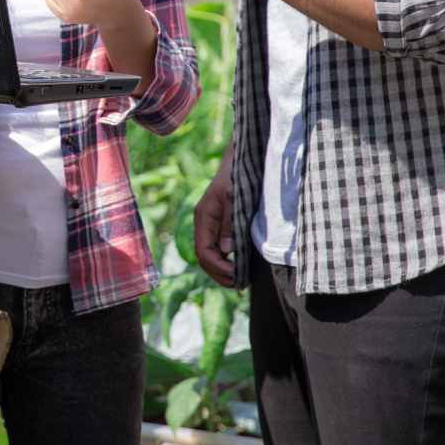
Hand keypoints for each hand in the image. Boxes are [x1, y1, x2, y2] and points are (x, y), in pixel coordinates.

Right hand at [193, 169, 238, 286]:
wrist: (240, 159)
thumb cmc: (238, 176)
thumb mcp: (235, 198)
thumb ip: (229, 223)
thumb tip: (227, 250)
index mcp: (204, 217)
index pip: (204, 252)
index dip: (218, 268)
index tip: (237, 277)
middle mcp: (204, 223)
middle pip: (204, 257)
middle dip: (219, 274)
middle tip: (239, 285)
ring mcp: (211, 224)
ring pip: (210, 255)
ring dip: (222, 270)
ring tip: (239, 280)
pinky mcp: (220, 224)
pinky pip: (218, 248)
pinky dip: (226, 261)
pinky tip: (239, 266)